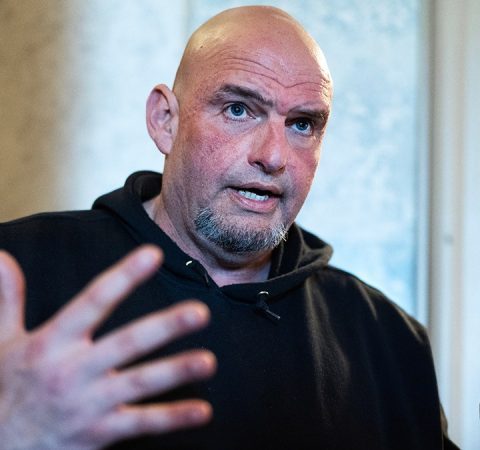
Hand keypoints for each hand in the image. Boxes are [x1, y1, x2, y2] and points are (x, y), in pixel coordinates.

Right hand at [0, 245, 215, 449]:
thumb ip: (8, 298)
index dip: (124, 277)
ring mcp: (90, 404)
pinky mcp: (100, 433)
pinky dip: (172, 418)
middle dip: (164, 327)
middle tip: (200, 313)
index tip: (153, 254)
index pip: (93, 300)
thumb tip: (2, 256)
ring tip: (208, 362)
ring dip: (175, 372)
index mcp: (53, 342)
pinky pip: (141, 424)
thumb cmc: (6, 389)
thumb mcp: (2, 341)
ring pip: (139, 384)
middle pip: (127, 344)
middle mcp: (74, 370)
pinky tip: (202, 411)